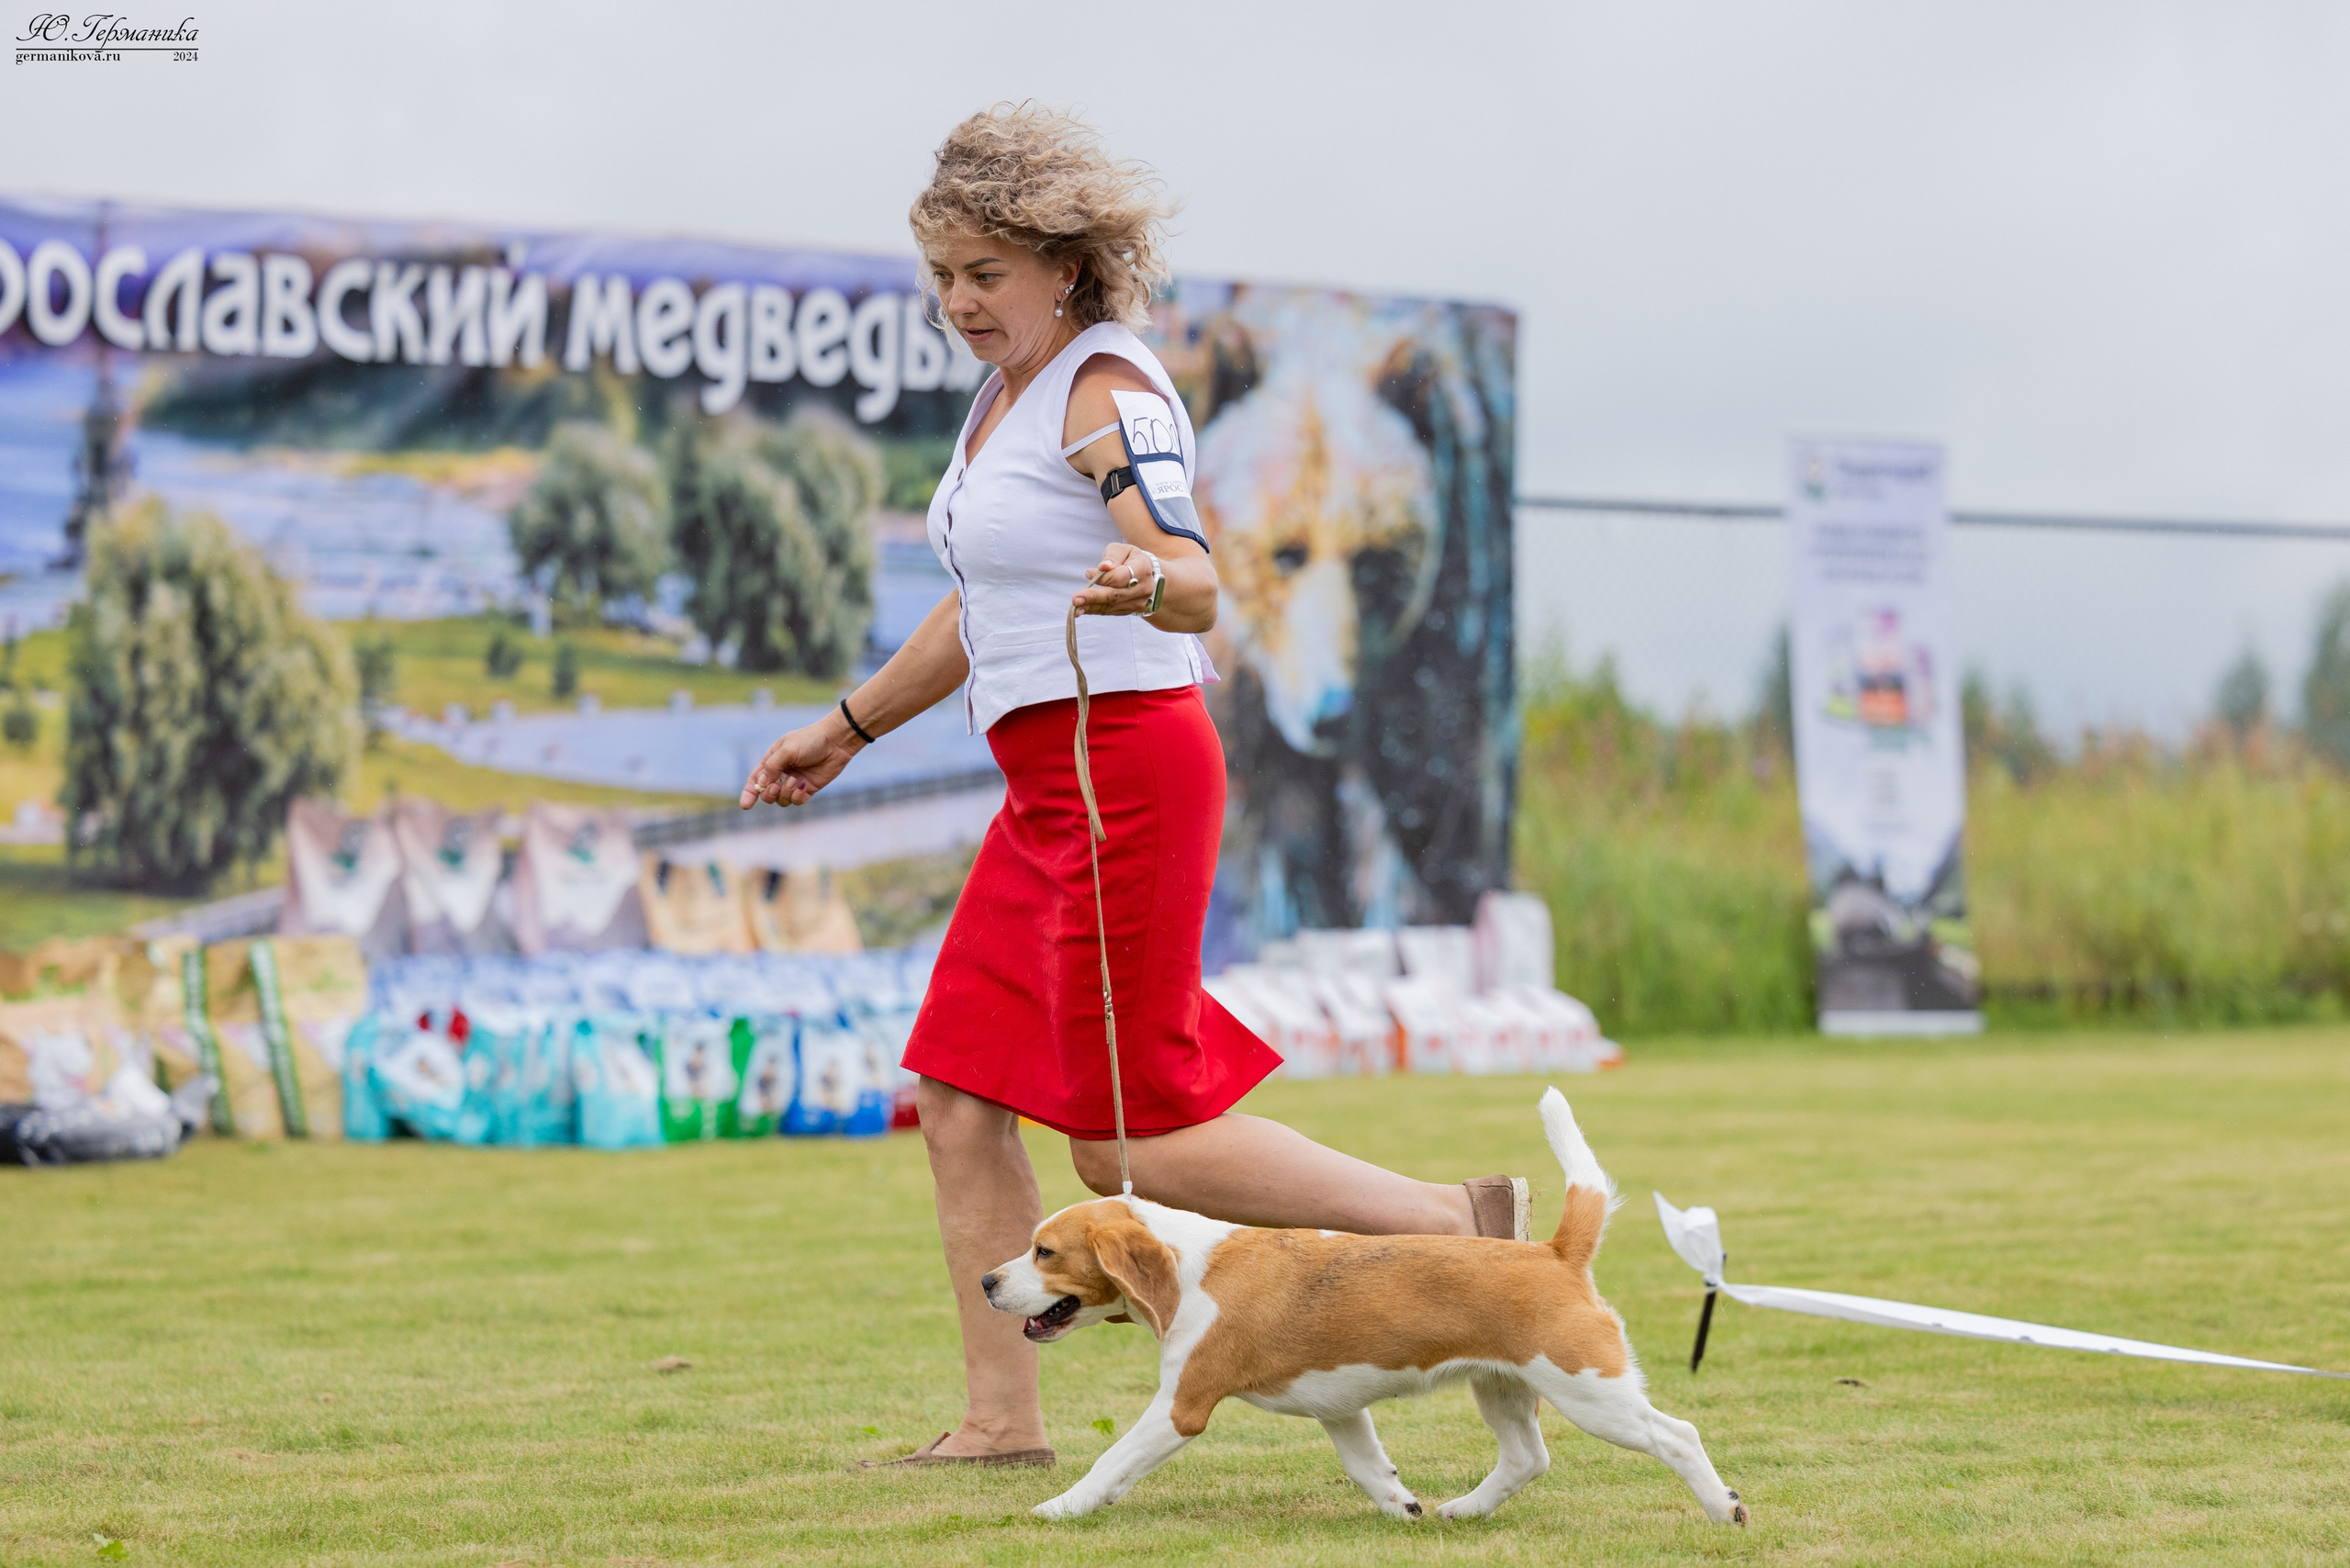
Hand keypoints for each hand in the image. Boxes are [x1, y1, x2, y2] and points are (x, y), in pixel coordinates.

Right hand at [739, 714, 860, 808]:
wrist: (836, 742)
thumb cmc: (810, 740)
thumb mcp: (787, 750)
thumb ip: (772, 766)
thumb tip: (761, 783)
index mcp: (772, 761)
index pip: (755, 780)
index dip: (749, 793)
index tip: (745, 805)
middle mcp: (781, 773)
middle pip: (767, 794)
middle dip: (768, 794)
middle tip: (775, 787)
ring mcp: (794, 782)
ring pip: (781, 800)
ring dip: (785, 793)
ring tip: (795, 780)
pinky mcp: (807, 789)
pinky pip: (796, 801)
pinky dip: (797, 796)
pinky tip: (803, 786)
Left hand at [1074, 542, 1157, 617]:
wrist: (1147, 576)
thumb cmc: (1130, 559)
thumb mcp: (1123, 549)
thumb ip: (1113, 556)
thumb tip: (1104, 566)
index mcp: (1142, 569)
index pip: (1121, 577)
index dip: (1104, 577)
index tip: (1088, 573)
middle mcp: (1143, 588)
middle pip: (1116, 595)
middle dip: (1094, 597)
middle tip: (1076, 599)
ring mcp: (1138, 602)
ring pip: (1111, 606)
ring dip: (1091, 607)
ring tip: (1076, 607)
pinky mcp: (1130, 611)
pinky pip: (1110, 611)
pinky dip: (1095, 610)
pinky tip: (1082, 610)